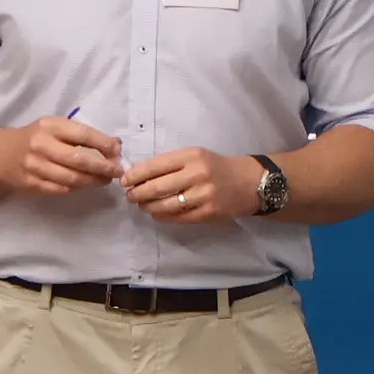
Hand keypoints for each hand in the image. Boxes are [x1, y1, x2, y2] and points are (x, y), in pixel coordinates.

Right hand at [0, 115, 122, 197]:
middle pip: (80, 160)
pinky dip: (77, 187)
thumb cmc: (35, 138)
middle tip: (118, 171)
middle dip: (103, 167)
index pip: (83, 134)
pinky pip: (62, 189)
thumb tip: (115, 144)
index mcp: (50, 126)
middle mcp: (42, 146)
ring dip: (94, 181)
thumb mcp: (54, 128)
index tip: (118, 151)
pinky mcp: (32, 184)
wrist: (1, 155)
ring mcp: (36, 167)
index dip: (104, 144)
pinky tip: (86, 184)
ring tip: (105, 179)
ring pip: (72, 178)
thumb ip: (81, 134)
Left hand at [122, 146, 261, 224]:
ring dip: (148, 206)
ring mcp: (203, 195)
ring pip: (165, 205)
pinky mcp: (207, 213)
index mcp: (191, 156)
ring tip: (141, 205)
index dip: (136, 175)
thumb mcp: (196, 156)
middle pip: (157, 187)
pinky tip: (156, 213)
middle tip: (129, 196)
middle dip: (137, 193)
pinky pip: (178, 217)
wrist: (249, 183)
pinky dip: (162, 216)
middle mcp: (197, 174)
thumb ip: (171, 163)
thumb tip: (140, 174)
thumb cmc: (216, 167)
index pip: (155, 166)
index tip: (124, 180)